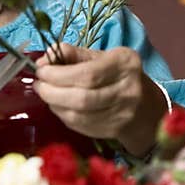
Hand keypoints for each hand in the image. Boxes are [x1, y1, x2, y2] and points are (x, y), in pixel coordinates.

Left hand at [33, 43, 165, 154]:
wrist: (145, 105)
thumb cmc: (117, 74)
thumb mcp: (101, 57)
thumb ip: (73, 54)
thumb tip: (44, 58)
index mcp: (125, 64)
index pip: (88, 73)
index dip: (59, 74)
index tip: (42, 70)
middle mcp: (127, 90)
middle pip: (82, 97)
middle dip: (52, 91)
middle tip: (39, 84)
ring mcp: (121, 114)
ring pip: (79, 114)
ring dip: (55, 104)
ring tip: (46, 93)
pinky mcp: (112, 130)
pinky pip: (79, 125)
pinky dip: (63, 115)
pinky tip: (58, 105)